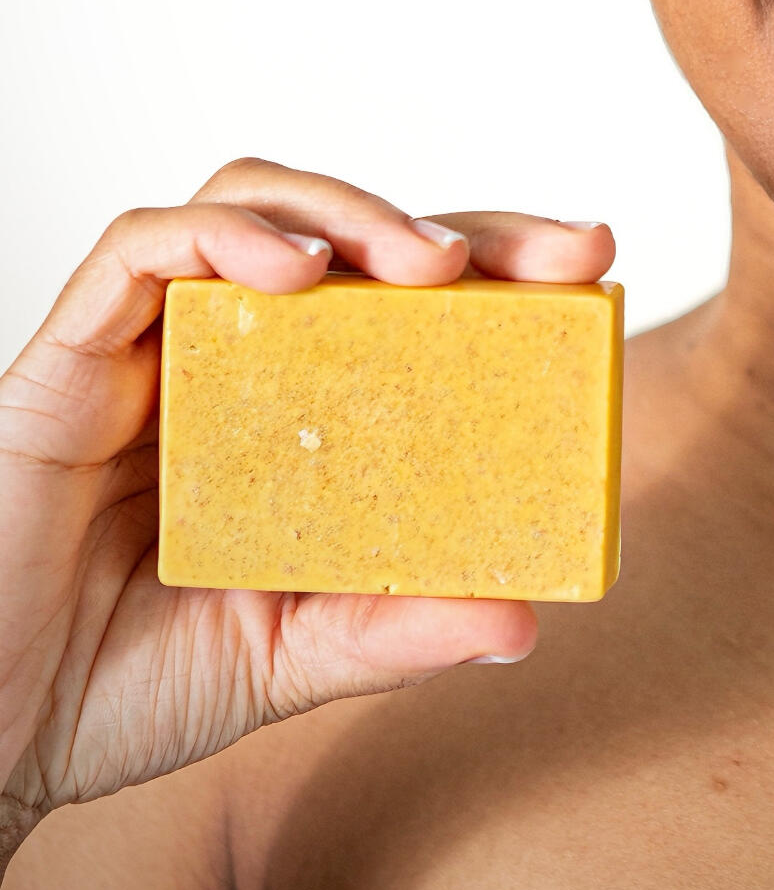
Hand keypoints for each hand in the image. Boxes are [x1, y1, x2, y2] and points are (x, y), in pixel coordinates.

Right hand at [0, 160, 614, 873]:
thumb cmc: (121, 686)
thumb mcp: (291, 658)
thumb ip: (395, 631)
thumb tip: (525, 620)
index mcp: (292, 410)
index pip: (405, 299)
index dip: (499, 263)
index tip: (591, 261)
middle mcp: (226, 357)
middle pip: (349, 231)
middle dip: (459, 223)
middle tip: (554, 253)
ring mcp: (146, 345)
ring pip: (251, 203)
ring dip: (351, 210)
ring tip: (430, 264)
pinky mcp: (67, 355)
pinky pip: (140, 248)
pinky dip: (224, 235)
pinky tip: (294, 270)